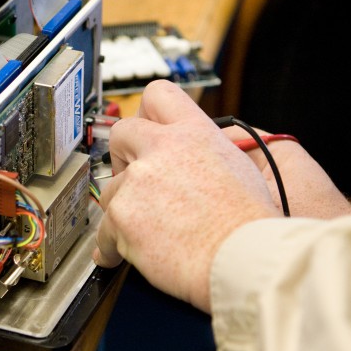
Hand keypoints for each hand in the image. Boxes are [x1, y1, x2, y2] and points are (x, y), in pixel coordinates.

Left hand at [93, 81, 279, 311]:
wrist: (240, 255)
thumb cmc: (247, 223)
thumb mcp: (239, 165)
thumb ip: (206, 151)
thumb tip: (189, 157)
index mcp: (194, 132)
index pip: (158, 95)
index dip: (147, 114)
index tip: (144, 131)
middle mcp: (162, 148)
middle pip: (122, 134)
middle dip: (122, 157)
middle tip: (134, 182)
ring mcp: (138, 180)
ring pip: (110, 189)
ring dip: (123, 210)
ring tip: (143, 232)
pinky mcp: (122, 215)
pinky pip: (104, 231)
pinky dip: (113, 246)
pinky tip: (124, 252)